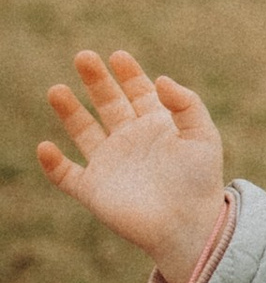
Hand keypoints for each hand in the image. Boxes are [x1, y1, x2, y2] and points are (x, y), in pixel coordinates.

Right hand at [36, 51, 227, 282]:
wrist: (190, 227)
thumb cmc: (200, 182)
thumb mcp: (202, 136)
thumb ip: (187, 104)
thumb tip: (160, 79)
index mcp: (157, 125)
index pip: (138, 91)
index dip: (128, 73)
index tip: (118, 56)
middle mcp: (130, 140)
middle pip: (108, 102)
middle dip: (95, 80)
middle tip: (84, 57)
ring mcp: (110, 164)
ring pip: (83, 130)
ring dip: (68, 111)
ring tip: (56, 90)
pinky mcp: (94, 190)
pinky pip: (67, 175)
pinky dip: (53, 164)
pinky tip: (46, 148)